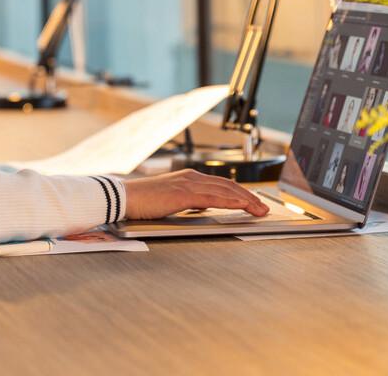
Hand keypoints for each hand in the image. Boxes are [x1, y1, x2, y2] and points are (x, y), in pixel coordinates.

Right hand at [122, 169, 268, 219]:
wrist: (124, 197)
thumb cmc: (143, 201)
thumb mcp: (171, 200)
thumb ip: (187, 201)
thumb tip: (201, 208)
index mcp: (189, 178)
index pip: (222, 184)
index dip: (240, 193)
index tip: (253, 203)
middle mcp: (192, 177)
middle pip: (228, 186)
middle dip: (249, 197)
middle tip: (263, 208)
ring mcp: (188, 184)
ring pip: (225, 191)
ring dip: (246, 200)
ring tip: (259, 210)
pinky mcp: (184, 195)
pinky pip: (214, 198)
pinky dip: (231, 202)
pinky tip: (242, 206)